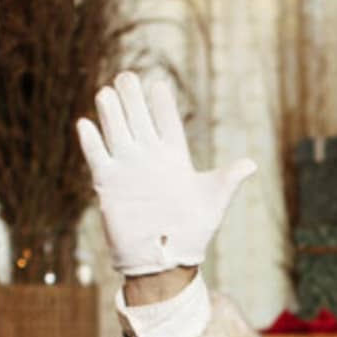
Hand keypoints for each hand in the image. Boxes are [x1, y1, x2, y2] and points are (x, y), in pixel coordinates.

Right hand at [75, 72, 256, 276]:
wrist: (166, 259)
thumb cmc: (193, 231)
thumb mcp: (213, 202)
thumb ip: (227, 180)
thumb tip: (251, 164)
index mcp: (175, 158)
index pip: (167, 124)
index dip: (161, 106)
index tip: (158, 85)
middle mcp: (149, 158)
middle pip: (139, 120)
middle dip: (133, 99)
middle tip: (127, 77)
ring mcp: (127, 168)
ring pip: (117, 133)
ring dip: (111, 114)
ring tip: (106, 92)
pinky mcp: (108, 184)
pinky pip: (98, 158)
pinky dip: (91, 143)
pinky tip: (85, 125)